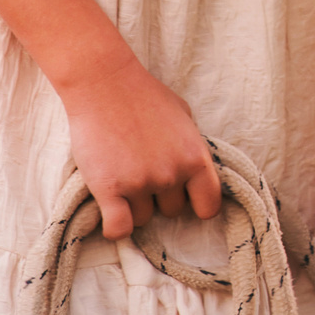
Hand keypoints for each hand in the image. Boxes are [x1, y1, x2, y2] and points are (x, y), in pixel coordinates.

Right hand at [57, 54, 221, 239]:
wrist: (105, 84)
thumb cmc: (144, 95)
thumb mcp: (183, 116)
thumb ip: (191, 146)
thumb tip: (193, 170)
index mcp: (196, 157)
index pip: (210, 204)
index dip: (198, 205)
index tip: (186, 200)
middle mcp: (172, 174)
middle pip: (172, 211)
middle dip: (160, 198)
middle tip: (142, 174)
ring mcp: (141, 183)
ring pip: (143, 218)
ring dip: (133, 206)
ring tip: (122, 176)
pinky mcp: (110, 189)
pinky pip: (118, 229)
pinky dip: (115, 228)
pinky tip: (111, 214)